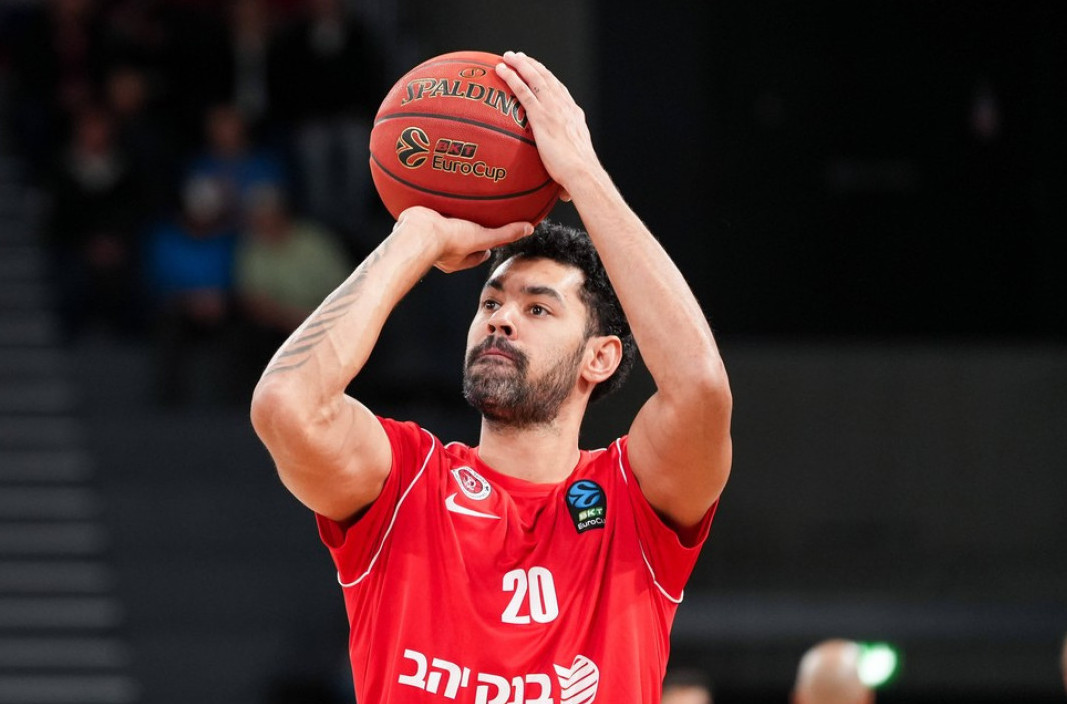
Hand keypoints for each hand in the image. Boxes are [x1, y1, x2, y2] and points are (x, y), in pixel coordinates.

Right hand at [394, 206, 531, 273]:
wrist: (417, 231)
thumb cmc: (448, 241)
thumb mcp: (482, 237)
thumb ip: (504, 234)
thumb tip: (529, 229)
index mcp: (455, 258)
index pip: (476, 254)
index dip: (487, 246)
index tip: (494, 236)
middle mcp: (442, 248)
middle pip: (460, 237)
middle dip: (469, 227)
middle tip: (478, 216)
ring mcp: (428, 234)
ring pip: (444, 222)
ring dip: (451, 211)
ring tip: (460, 197)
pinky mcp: (419, 219)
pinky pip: (429, 208)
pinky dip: (434, 198)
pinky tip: (439, 185)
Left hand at [494, 51, 601, 192]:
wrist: (582, 172)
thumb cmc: (579, 178)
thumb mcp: (573, 169)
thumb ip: (565, 176)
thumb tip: (564, 196)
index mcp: (574, 116)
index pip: (560, 92)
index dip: (549, 79)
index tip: (539, 72)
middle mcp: (565, 107)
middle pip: (547, 79)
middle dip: (533, 66)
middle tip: (520, 58)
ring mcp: (553, 109)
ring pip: (535, 78)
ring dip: (521, 64)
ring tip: (508, 57)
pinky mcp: (541, 115)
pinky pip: (523, 90)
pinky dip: (512, 77)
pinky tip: (500, 70)